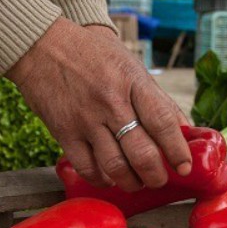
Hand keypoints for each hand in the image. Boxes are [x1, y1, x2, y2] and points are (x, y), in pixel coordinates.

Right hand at [6, 18, 192, 190]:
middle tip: (159, 180)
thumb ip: (157, 99)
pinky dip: (102, 180)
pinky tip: (109, 178)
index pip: (163, 122)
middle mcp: (111, 102)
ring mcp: (86, 119)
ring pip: (116, 166)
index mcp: (132, 82)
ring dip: (131, 182)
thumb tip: (184, 129)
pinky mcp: (64, 132)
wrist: (42, 45)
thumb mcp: (131, 66)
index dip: (177, 150)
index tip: (184, 167)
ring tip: (136, 182)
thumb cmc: (92, 54)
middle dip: (156, 175)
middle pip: (142, 152)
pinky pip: (87, 168)